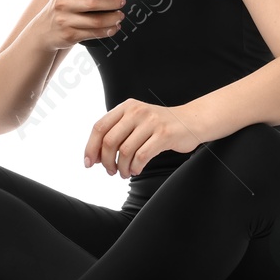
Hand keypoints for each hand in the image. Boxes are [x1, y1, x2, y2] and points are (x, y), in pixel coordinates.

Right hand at [39, 0, 126, 49]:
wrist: (44, 31)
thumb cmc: (60, 9)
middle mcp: (62, 5)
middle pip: (92, 3)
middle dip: (111, 2)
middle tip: (121, 1)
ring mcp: (66, 21)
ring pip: (96, 21)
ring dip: (113, 18)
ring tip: (119, 16)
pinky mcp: (71, 36)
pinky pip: (94, 33)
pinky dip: (108, 31)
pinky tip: (113, 27)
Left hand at [83, 99, 200, 177]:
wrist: (191, 121)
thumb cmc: (159, 126)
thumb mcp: (136, 120)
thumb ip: (116, 132)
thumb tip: (95, 156)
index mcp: (126, 107)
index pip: (99, 127)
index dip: (90, 147)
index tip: (89, 164)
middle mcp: (136, 111)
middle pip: (109, 141)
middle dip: (106, 161)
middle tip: (110, 171)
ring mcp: (150, 122)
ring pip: (124, 151)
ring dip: (121, 168)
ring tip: (124, 173)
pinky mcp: (164, 134)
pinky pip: (141, 156)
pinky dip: (135, 167)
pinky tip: (136, 170)